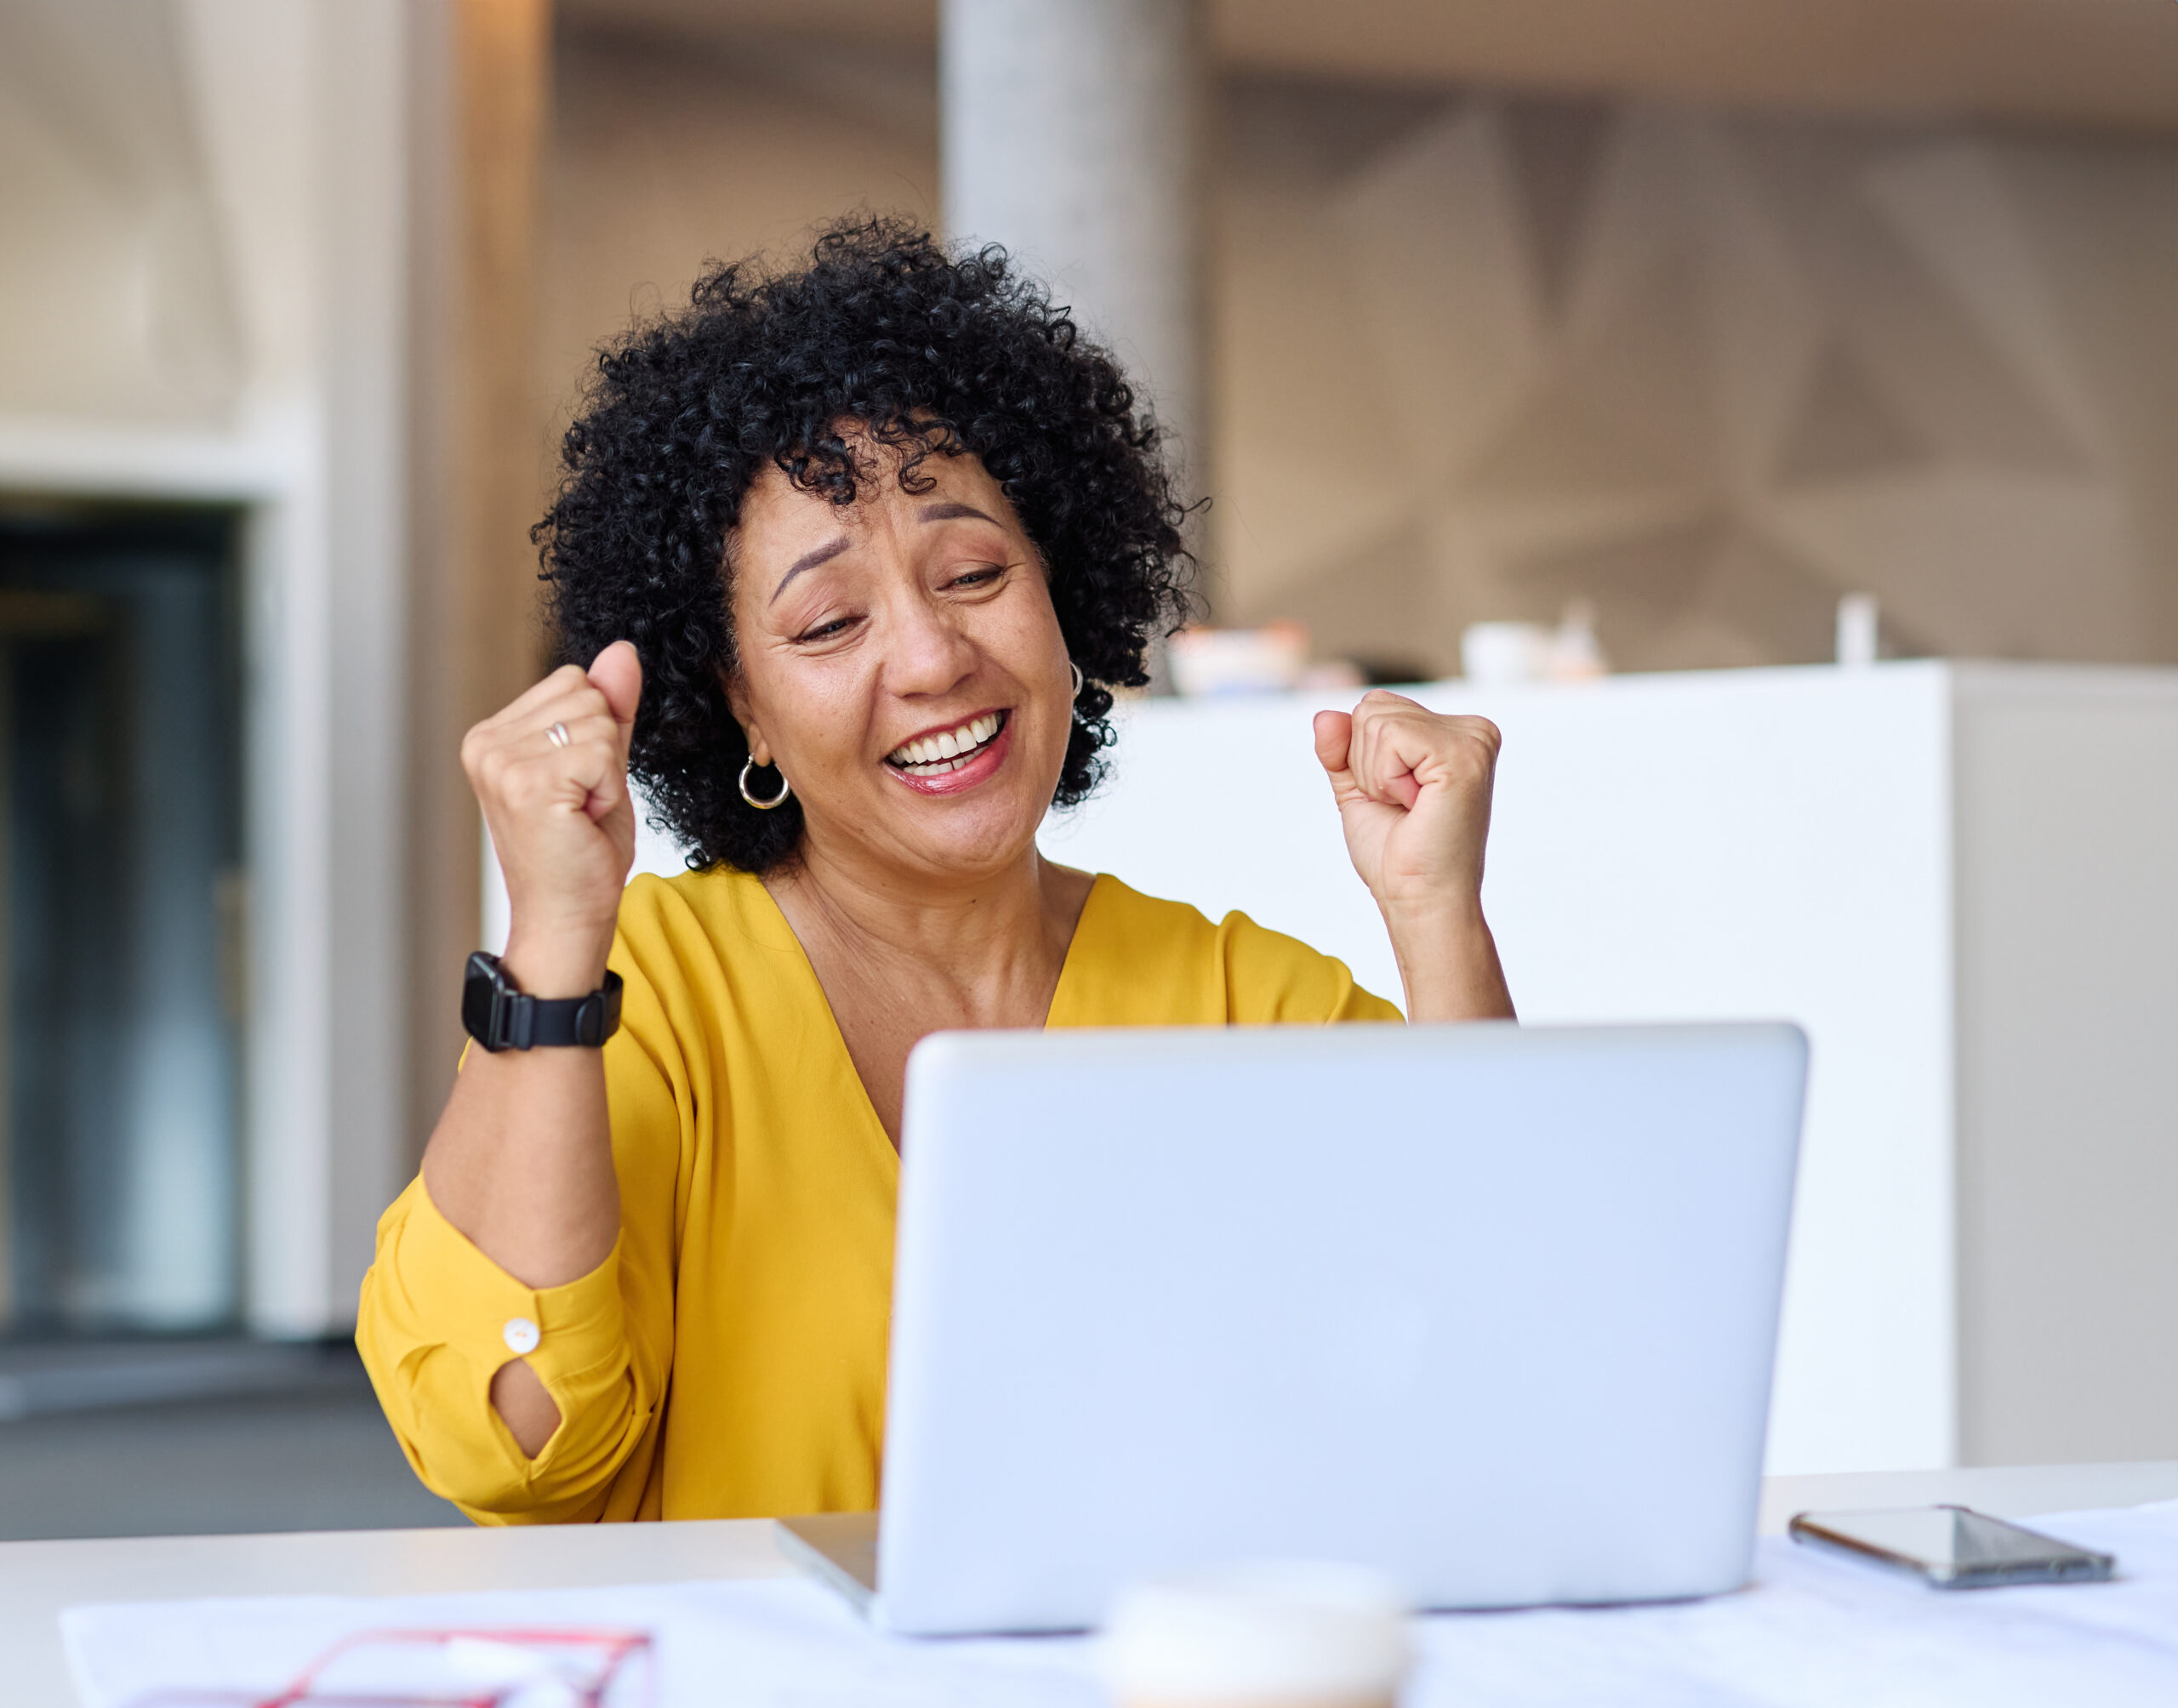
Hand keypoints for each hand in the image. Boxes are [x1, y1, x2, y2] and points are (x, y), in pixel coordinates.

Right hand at [461, 641, 641, 995]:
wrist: (568, 917)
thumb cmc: (580, 852)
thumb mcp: (601, 766)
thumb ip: (610, 709)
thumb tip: (621, 649)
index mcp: (492, 734)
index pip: (572, 681)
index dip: (595, 734)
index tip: (576, 785)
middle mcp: (486, 742)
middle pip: (586, 692)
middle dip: (603, 750)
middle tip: (580, 803)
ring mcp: (501, 761)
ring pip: (598, 719)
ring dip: (606, 772)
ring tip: (579, 812)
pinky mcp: (527, 782)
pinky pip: (603, 751)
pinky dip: (608, 788)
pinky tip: (582, 819)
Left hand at [1313, 691, 1514, 1019]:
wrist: (1417, 900)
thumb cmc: (1395, 854)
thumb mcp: (1358, 788)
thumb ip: (1340, 747)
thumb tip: (1324, 715)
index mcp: (1455, 733)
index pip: (1376, 706)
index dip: (1363, 757)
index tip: (1396, 799)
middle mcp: (1472, 730)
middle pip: (1373, 706)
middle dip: (1366, 763)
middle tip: (1402, 806)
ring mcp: (1473, 739)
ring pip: (1377, 719)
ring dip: (1375, 775)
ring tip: (1410, 807)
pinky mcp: (1464, 754)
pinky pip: (1390, 736)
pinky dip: (1384, 777)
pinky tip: (1415, 805)